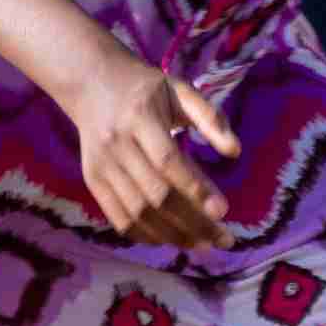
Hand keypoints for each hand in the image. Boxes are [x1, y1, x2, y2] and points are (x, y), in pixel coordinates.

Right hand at [62, 58, 241, 245]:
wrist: (90, 81)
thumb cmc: (145, 88)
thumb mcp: (180, 89)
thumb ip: (210, 117)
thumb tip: (236, 151)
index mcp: (140, 116)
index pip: (168, 161)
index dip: (196, 189)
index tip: (223, 211)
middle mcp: (117, 143)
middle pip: (156, 195)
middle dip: (192, 222)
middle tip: (223, 239)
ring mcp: (101, 165)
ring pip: (138, 212)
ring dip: (172, 235)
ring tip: (202, 244)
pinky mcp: (92, 180)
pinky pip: (118, 218)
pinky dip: (145, 235)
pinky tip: (169, 240)